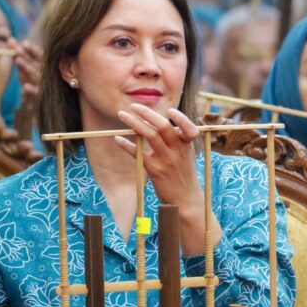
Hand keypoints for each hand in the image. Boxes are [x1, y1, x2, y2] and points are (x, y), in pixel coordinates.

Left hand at [7, 38, 42, 102]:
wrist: (37, 104)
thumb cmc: (32, 81)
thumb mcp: (24, 67)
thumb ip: (18, 53)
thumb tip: (10, 39)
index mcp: (45, 66)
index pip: (40, 56)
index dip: (32, 49)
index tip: (24, 43)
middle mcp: (47, 75)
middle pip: (37, 64)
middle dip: (27, 57)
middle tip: (17, 50)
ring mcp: (45, 86)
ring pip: (36, 76)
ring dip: (28, 68)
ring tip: (18, 60)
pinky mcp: (42, 98)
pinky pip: (37, 94)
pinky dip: (32, 90)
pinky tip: (25, 87)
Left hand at [114, 104, 221, 254]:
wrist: (186, 200)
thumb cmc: (184, 176)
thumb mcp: (185, 156)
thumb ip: (175, 141)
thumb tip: (157, 124)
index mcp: (187, 146)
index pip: (188, 127)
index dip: (180, 118)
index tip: (170, 110)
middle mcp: (178, 151)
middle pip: (162, 126)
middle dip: (146, 113)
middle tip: (133, 106)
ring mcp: (167, 160)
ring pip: (149, 135)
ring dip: (134, 122)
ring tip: (122, 115)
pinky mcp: (155, 170)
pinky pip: (138, 153)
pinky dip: (126, 144)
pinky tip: (118, 139)